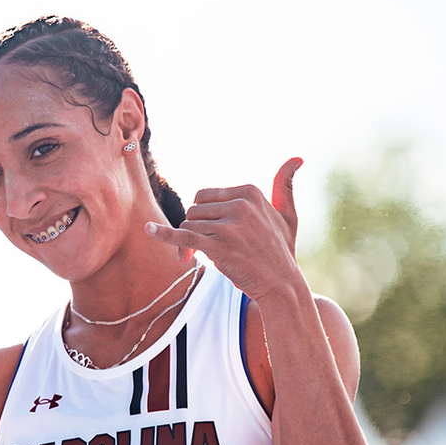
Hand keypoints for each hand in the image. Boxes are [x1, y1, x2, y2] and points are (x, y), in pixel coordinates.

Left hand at [145, 158, 304, 301]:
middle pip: (195, 209)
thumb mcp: (288, 215)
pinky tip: (148, 229)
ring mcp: (229, 226)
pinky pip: (183, 236)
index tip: (212, 233)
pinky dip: (164, 234)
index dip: (204, 215)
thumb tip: (297, 158)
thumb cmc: (282, 251)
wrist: (283, 286)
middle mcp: (240, 205)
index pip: (206, 195)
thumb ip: (285, 186)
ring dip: (191, 243)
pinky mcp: (218, 247)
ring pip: (189, 225)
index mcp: (250, 192)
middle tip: (208, 247)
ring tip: (206, 257)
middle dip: (197, 228)